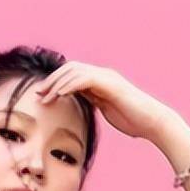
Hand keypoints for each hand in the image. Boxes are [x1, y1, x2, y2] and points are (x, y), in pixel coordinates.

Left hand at [33, 61, 173, 140]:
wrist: (152, 121)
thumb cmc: (132, 119)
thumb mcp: (107, 109)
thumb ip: (94, 101)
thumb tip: (81, 102)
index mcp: (100, 81)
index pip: (72, 76)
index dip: (55, 83)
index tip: (42, 96)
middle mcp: (102, 75)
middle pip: (70, 69)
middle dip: (51, 80)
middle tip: (37, 94)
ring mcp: (106, 77)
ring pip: (74, 71)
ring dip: (56, 82)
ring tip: (44, 96)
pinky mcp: (109, 84)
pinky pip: (84, 79)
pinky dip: (69, 85)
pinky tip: (59, 94)